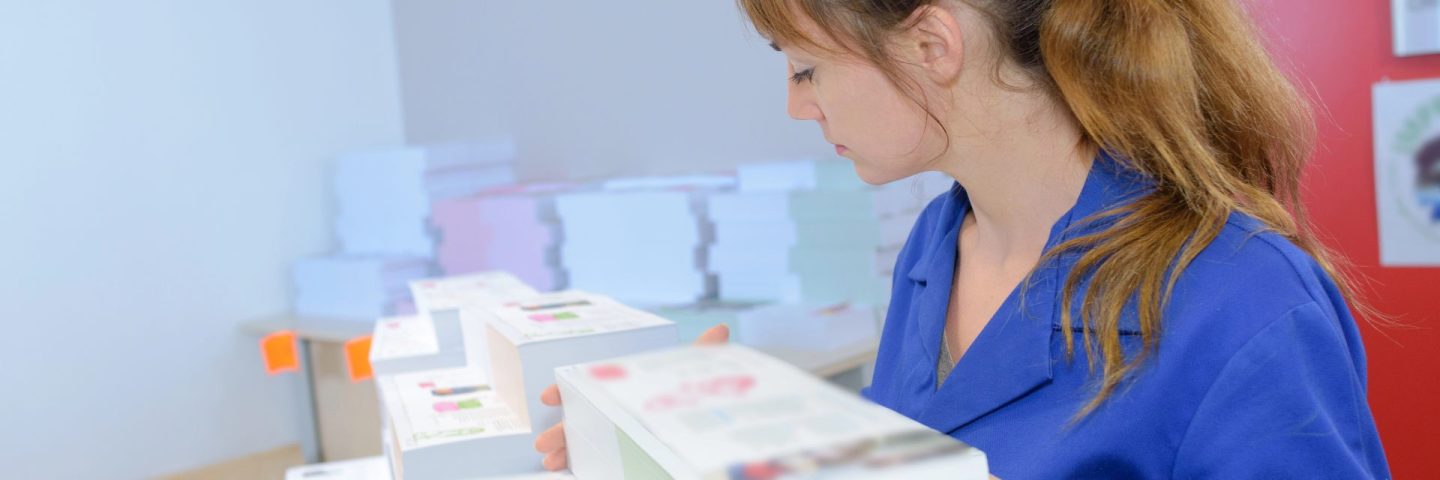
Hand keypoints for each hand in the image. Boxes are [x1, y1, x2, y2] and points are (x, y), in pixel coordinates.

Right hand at [533, 324, 730, 470]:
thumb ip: (703, 354)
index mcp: (622, 386)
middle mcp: (613, 409)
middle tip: (544, 441)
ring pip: (580, 440)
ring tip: (550, 459)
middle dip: (559, 429)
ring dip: (562, 448)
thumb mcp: (693, 375)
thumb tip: (722, 329)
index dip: (565, 390)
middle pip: (579, 417)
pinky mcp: (618, 456)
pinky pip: (591, 459)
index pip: (587, 385)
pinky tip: (561, 468)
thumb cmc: (692, 394)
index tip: (547, 397)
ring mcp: (613, 434)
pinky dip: (573, 463)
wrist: (706, 433)